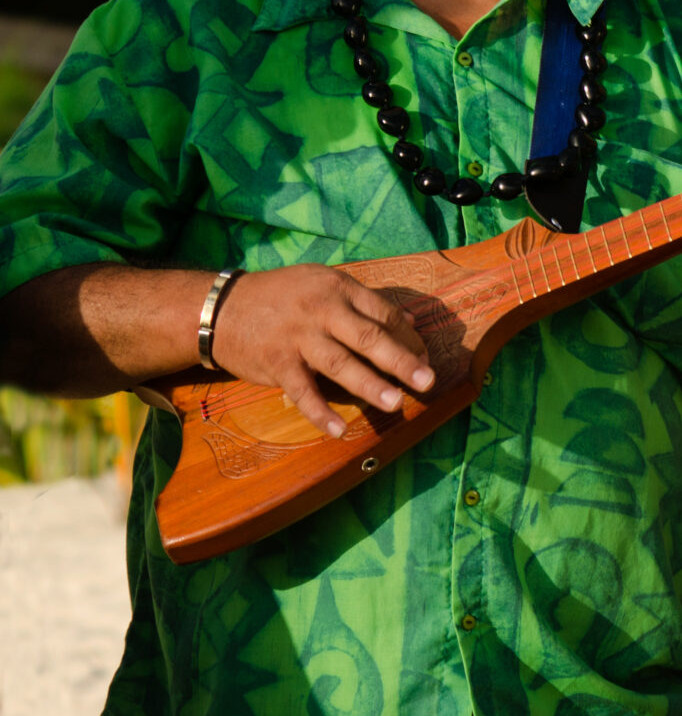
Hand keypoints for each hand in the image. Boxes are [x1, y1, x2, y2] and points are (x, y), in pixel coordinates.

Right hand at [210, 264, 435, 437]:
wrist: (220, 308)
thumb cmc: (282, 296)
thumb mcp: (323, 284)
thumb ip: (364, 302)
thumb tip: (409, 319)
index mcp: (338, 288)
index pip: (382, 313)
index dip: (407, 337)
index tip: (425, 357)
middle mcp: (321, 310)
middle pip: (368, 337)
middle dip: (400, 360)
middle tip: (426, 381)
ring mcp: (298, 337)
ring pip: (340, 364)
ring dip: (369, 386)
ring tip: (396, 404)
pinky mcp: (276, 362)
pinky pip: (302, 391)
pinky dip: (320, 412)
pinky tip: (339, 431)